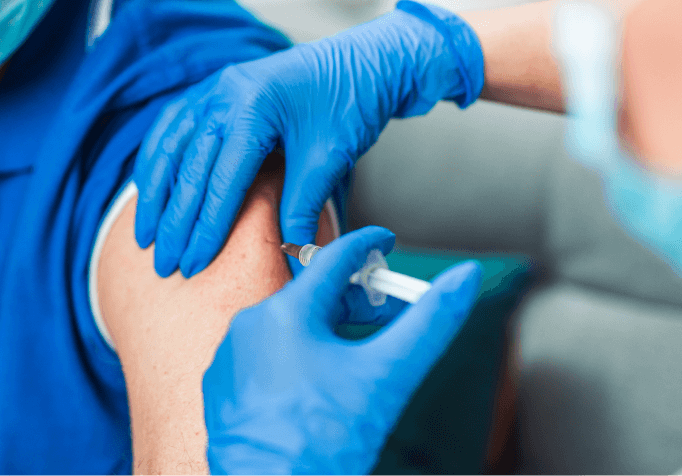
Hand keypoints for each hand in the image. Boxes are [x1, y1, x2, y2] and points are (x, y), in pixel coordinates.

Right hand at [134, 1, 483, 277]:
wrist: (364, 60)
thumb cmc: (349, 101)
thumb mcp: (327, 159)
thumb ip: (302, 211)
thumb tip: (292, 261)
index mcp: (252, 107)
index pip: (219, 181)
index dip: (205, 228)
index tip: (193, 264)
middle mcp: (223, 94)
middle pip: (187, 168)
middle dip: (173, 222)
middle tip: (164, 264)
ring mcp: (213, 88)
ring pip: (168, 146)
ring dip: (154, 194)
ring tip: (145, 235)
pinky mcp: (212, 90)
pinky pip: (171, 127)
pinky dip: (156, 160)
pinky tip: (150, 187)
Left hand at [202, 226, 481, 474]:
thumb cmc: (324, 443)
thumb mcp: (388, 376)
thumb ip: (429, 322)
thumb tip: (465, 277)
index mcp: (286, 313)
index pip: (334, 258)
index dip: (367, 246)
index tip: (385, 242)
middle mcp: (249, 325)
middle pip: (310, 295)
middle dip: (352, 301)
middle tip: (385, 316)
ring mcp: (230, 358)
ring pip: (285, 327)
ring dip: (322, 331)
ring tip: (352, 359)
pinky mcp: (221, 387)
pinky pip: (262, 357)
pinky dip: (292, 359)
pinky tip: (314, 385)